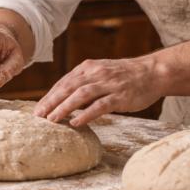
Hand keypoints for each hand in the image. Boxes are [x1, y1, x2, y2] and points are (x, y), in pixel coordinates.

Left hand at [33, 57, 161, 126]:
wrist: (152, 72)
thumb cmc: (124, 76)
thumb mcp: (100, 73)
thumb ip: (84, 83)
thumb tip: (64, 99)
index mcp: (88, 68)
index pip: (63, 82)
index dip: (49, 96)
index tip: (37, 109)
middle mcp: (96, 73)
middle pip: (68, 87)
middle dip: (51, 102)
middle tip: (38, 116)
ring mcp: (108, 84)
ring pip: (81, 95)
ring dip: (64, 107)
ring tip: (52, 120)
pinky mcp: (120, 96)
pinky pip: (100, 105)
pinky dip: (86, 114)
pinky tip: (75, 122)